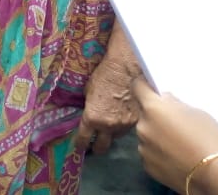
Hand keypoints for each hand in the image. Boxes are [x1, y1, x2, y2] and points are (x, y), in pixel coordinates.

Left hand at [74, 24, 140, 154]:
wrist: (127, 70)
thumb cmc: (104, 76)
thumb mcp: (88, 92)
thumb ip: (89, 107)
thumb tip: (91, 112)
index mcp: (93, 118)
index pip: (84, 138)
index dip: (81, 144)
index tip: (79, 146)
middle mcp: (108, 126)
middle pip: (102, 146)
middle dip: (97, 148)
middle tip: (95, 148)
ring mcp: (125, 125)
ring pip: (117, 137)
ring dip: (112, 135)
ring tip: (111, 130)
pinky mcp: (138, 121)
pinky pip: (128, 129)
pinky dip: (124, 126)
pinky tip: (123, 119)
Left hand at [132, 76, 217, 191]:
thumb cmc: (211, 139)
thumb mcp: (197, 113)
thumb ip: (175, 104)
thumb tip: (164, 101)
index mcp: (153, 108)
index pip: (138, 87)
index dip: (145, 86)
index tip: (151, 88)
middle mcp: (142, 126)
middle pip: (144, 114)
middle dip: (156, 115)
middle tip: (176, 123)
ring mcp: (142, 147)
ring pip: (147, 134)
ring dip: (158, 135)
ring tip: (180, 144)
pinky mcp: (147, 165)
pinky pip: (150, 152)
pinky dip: (160, 153)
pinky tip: (177, 158)